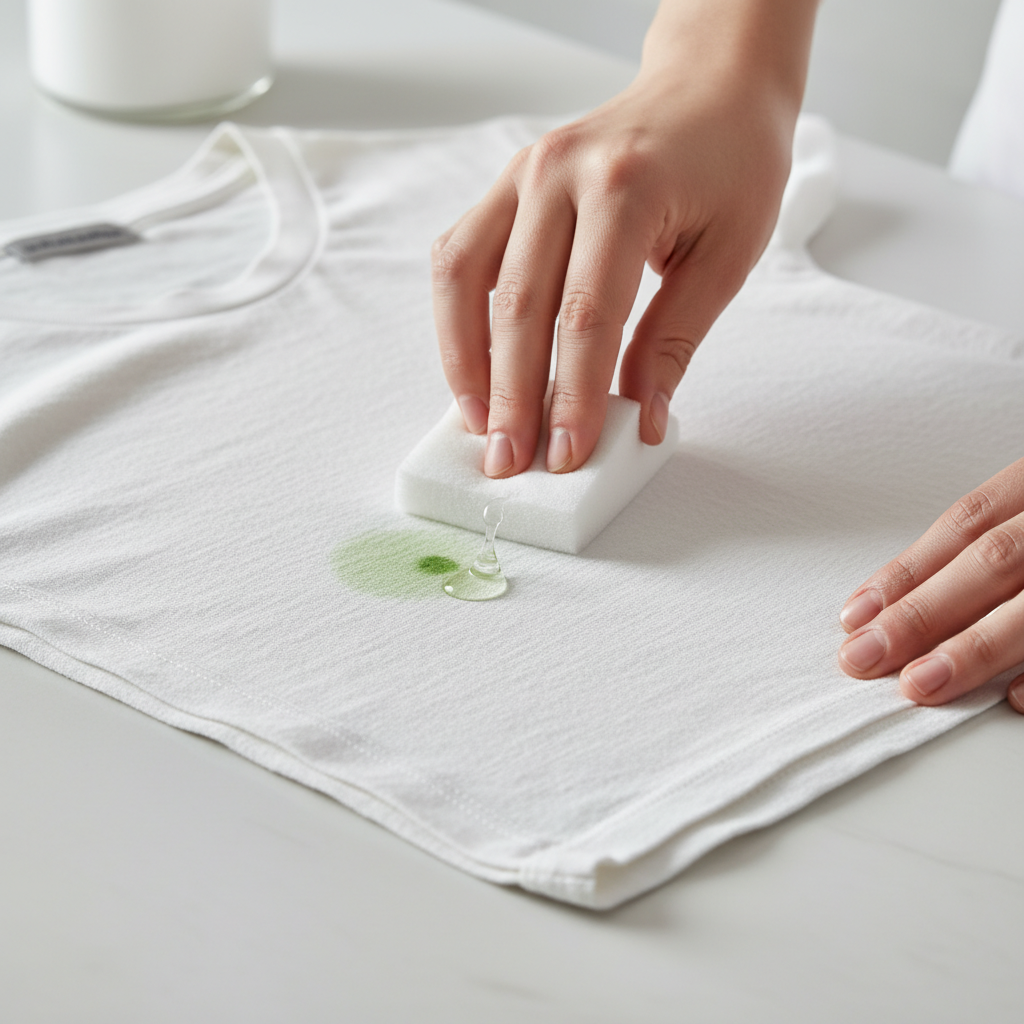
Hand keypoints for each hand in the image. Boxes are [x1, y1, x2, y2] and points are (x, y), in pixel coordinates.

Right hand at [431, 0, 817, 477]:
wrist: (710, 85)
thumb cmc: (732, 163)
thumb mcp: (727, 255)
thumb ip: (673, 340)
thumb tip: (637, 419)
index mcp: (626, 187)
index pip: (586, 314)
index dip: (571, 394)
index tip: (567, 454)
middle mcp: (559, 173)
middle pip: (518, 306)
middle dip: (511, 396)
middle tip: (510, 461)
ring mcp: (522, 173)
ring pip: (468, 280)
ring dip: (466, 361)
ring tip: (479, 424)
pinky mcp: (506, 185)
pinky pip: (462, 256)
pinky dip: (457, 317)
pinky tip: (473, 366)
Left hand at [838, 458, 1023, 712]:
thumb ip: (986, 539)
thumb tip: (900, 601)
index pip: (966, 524)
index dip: (907, 570)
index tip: (854, 615)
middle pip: (992, 562)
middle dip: (924, 613)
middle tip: (865, 656)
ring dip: (976, 648)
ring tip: (921, 684)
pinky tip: (1012, 698)